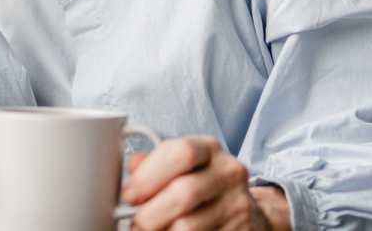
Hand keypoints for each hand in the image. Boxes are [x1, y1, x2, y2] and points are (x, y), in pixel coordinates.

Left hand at [122, 136, 290, 230]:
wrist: (241, 208)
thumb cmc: (200, 184)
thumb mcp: (180, 166)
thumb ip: (152, 164)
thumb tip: (131, 166)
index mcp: (209, 149)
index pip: (180, 153)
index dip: (148, 175)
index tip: (129, 195)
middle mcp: (228, 173)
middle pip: (183, 194)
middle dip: (150, 213)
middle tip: (136, 222)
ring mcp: (238, 204)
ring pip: (188, 226)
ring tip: (151, 230)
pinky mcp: (241, 230)